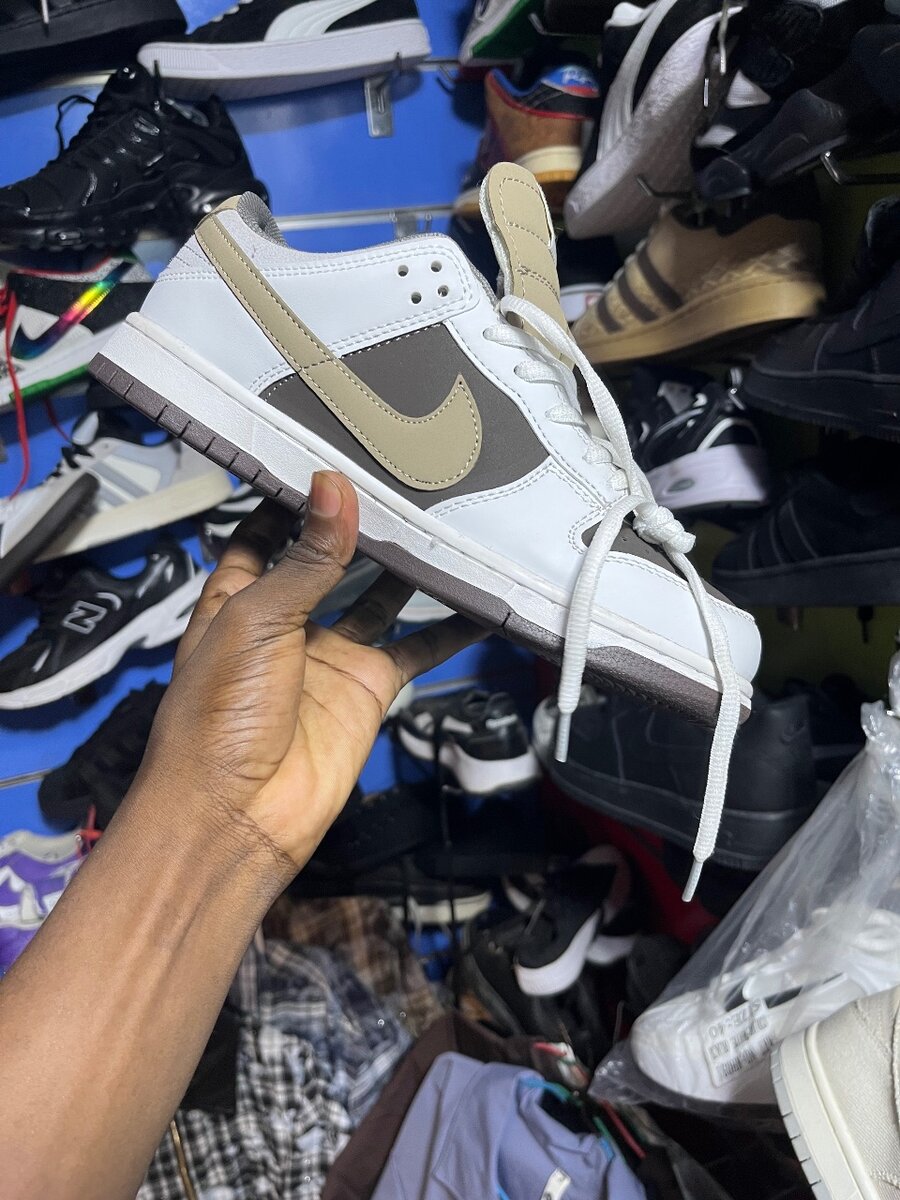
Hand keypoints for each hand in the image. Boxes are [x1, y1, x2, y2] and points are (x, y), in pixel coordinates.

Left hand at [138, 472, 484, 877]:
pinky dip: (449, 629)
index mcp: (240, 594)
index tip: (334, 451)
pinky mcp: (369, 687)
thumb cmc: (219, 715)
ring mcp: (331, 652)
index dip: (296, 495)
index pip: (268, 529)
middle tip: (409, 476)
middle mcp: (287, 618)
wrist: (240, 813)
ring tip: (449, 519)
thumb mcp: (259, 620)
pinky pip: (417, 650)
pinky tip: (479, 600)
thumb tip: (334, 488)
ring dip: (411, 566)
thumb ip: (306, 557)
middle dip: (364, 522)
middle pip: (332, 557)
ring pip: (381, 595)